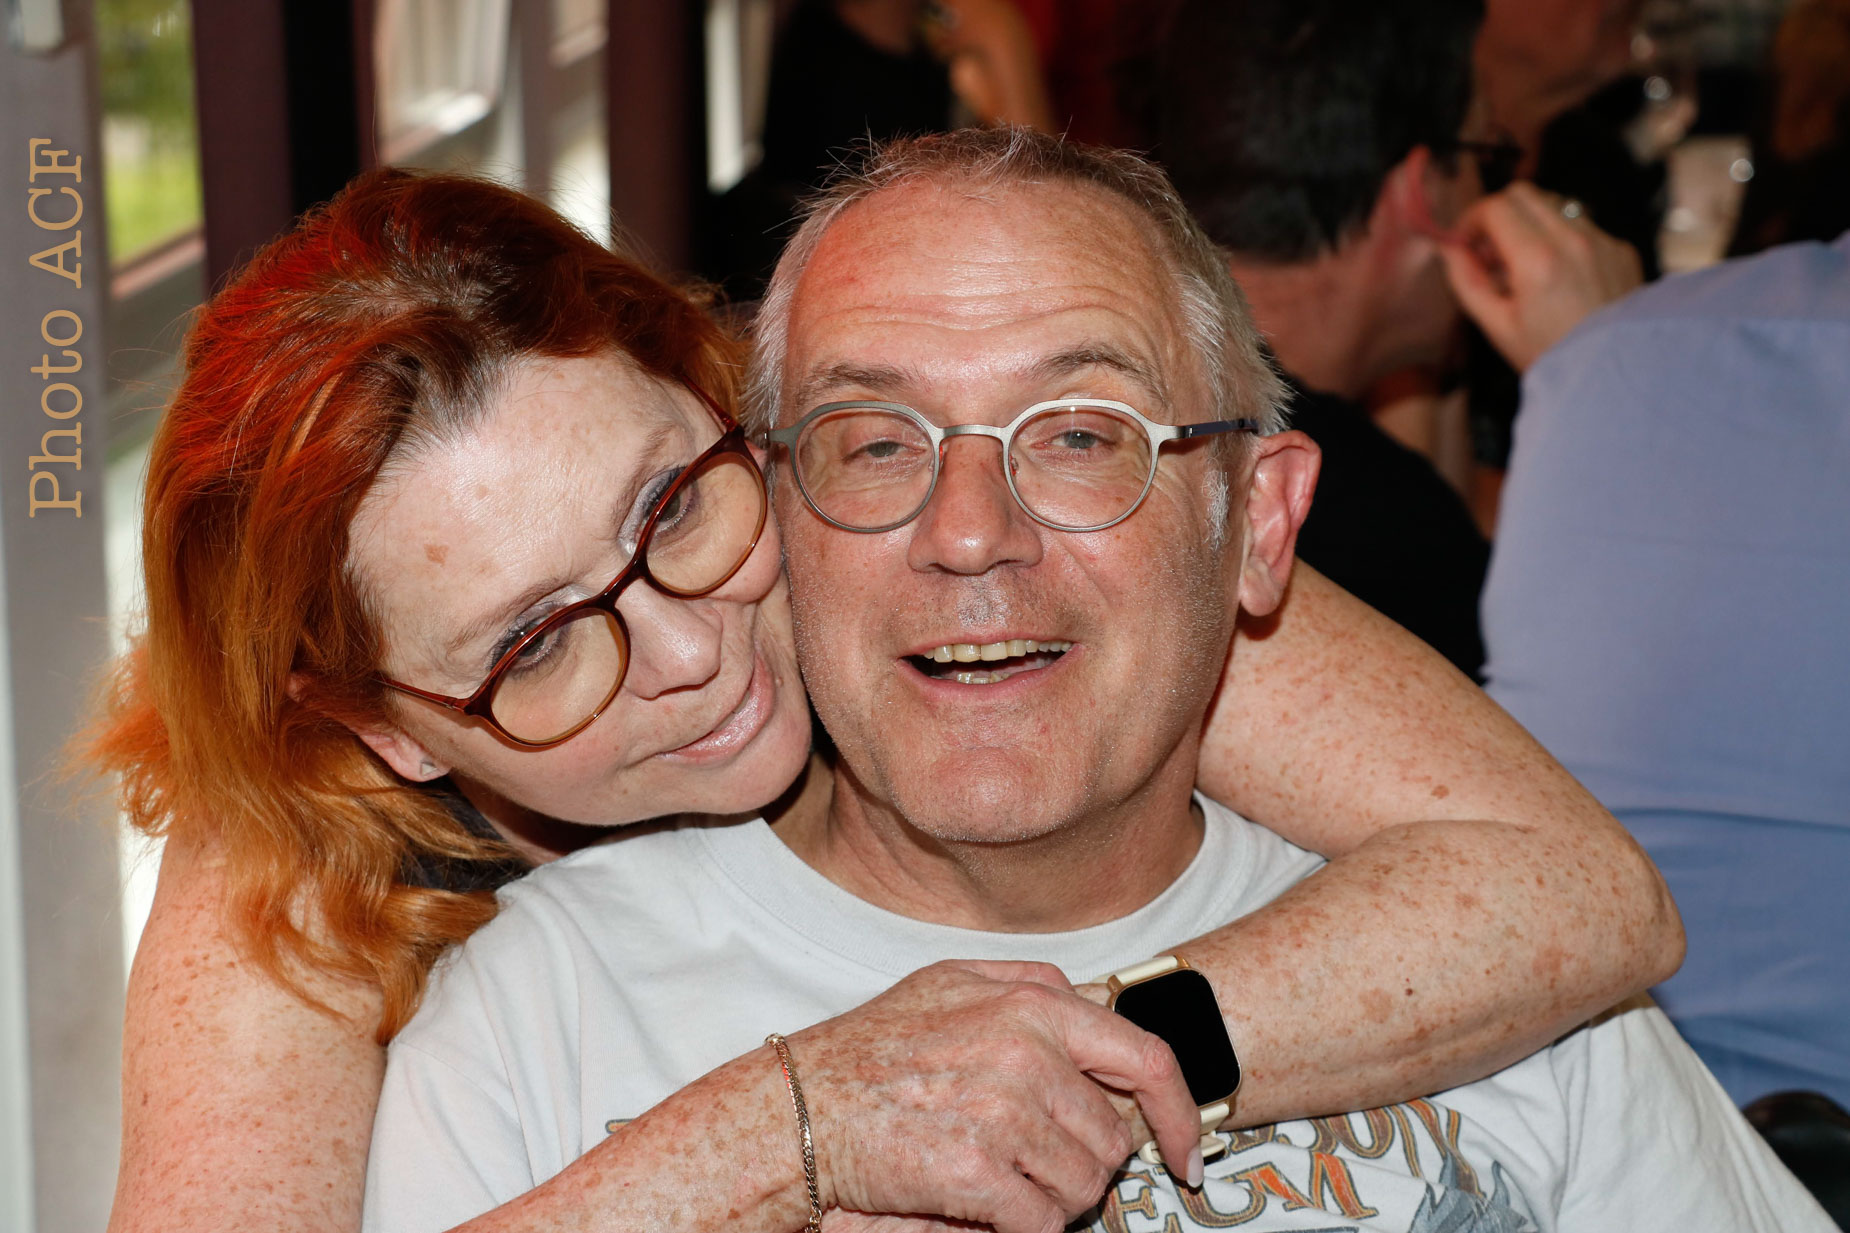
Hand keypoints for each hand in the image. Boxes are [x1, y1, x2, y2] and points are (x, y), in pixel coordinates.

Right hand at [793, 959, 1199, 1232]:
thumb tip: (1088, 1002)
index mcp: (1031, 1004)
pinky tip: (982, 1209)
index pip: (1145, 1057)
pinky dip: (1020, 1229)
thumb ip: (1026, 985)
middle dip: (1081, 1164)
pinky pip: (1041, 1224)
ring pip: (1082, 1186)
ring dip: (1049, 1199)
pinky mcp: (978, 1171)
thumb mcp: (949, 983)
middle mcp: (1026, 1051)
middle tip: (1030, 1164)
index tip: (1184, 1151)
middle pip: (1111, 1139)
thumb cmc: (867, 1051)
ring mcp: (1004, 1111)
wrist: (798, 1109)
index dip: (1178, 1112)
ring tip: (996, 1181)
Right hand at [1439, 182, 1643, 371]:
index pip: (1496, 208)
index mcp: (1537, 259)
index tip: (1465, 242)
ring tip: (1523, 266)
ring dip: (1531, 225)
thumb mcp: (1497, 326)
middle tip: (1490, 250)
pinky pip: (1583, 227)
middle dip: (1499, 214)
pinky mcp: (1621, 249)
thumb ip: (1467, 281)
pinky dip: (1562, 240)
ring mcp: (1602, 241)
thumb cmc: (1551, 356)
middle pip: (1525, 194)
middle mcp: (1573, 240)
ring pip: (1555, 207)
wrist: (1612, 375)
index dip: (1471, 219)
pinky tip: (1559, 277)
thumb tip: (1450, 250)